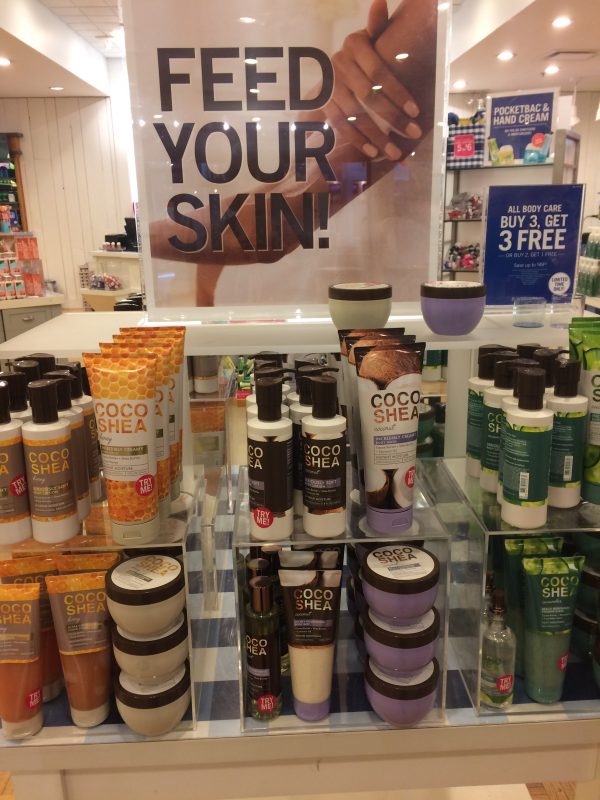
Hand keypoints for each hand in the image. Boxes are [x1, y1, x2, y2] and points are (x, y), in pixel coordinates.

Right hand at [323, 0, 421, 160]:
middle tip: (412, 134)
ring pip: (356, 115)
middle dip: (393, 119)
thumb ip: (377, 26)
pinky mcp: (324, 105)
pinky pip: (341, 126)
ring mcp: (330, 86)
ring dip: (376, 136)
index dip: (398, 92)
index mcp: (355, 44)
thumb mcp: (371, 39)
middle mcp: (339, 64)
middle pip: (369, 97)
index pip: (380, 72)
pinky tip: (373, 153)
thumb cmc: (363, 54)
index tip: (416, 111)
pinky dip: (357, 140)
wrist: (331, 70)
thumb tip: (380, 2)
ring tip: (395, 152)